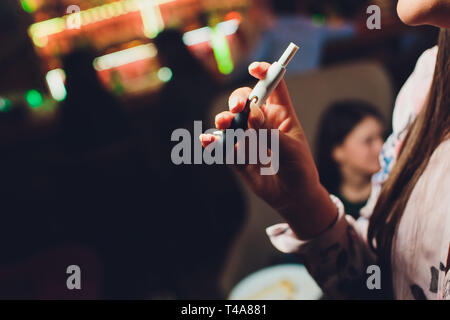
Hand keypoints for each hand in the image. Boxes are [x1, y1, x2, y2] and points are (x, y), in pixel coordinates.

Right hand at [200, 62, 336, 239]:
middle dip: (237, 100)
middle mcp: (261, 122)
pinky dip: (213, 142)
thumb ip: (270, 132)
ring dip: (224, 121)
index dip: (264, 72)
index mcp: (280, 114)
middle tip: (237, 109)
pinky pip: (222, 146)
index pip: (272, 86)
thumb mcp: (290, 149)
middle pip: (244, 101)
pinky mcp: (237, 155)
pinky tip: (207, 140)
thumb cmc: (299, 168)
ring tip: (225, 126)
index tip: (255, 69)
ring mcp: (247, 138)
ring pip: (230, 122)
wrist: (293, 197)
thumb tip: (252, 114)